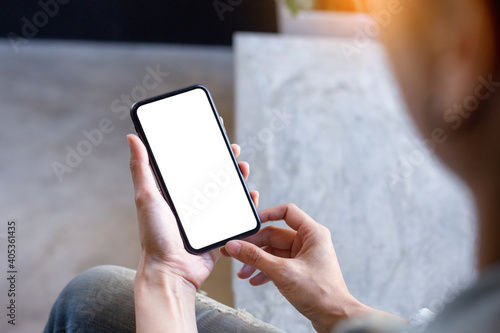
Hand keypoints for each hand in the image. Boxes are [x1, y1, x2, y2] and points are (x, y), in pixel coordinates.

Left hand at [127, 134, 258, 290]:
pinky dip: (246, 203)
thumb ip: (141, 168)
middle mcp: (190, 203)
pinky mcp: (219, 230)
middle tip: (232, 149)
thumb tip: (132, 138)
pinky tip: (251, 194)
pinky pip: (236, 214)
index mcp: (174, 193)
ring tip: (243, 168)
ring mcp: (206, 217)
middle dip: (224, 161)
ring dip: (238, 179)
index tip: (212, 133)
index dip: (201, 148)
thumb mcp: (146, 197)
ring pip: (227, 192)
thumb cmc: (155, 236)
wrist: (172, 271)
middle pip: (212, 176)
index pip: (189, 164)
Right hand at [221, 203, 368, 332]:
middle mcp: (309, 241)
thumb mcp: (283, 272)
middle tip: (234, 251)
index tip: (249, 222)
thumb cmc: (321, 294)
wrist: (335, 318)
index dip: (267, 214)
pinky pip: (278, 264)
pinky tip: (254, 280)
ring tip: (242, 272)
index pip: (287, 212)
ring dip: (257, 261)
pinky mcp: (300, 270)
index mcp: (313, 233)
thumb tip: (235, 246)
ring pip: (274, 251)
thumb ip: (256, 258)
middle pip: (275, 235)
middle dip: (254, 246)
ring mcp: (304, 256)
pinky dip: (266, 271)